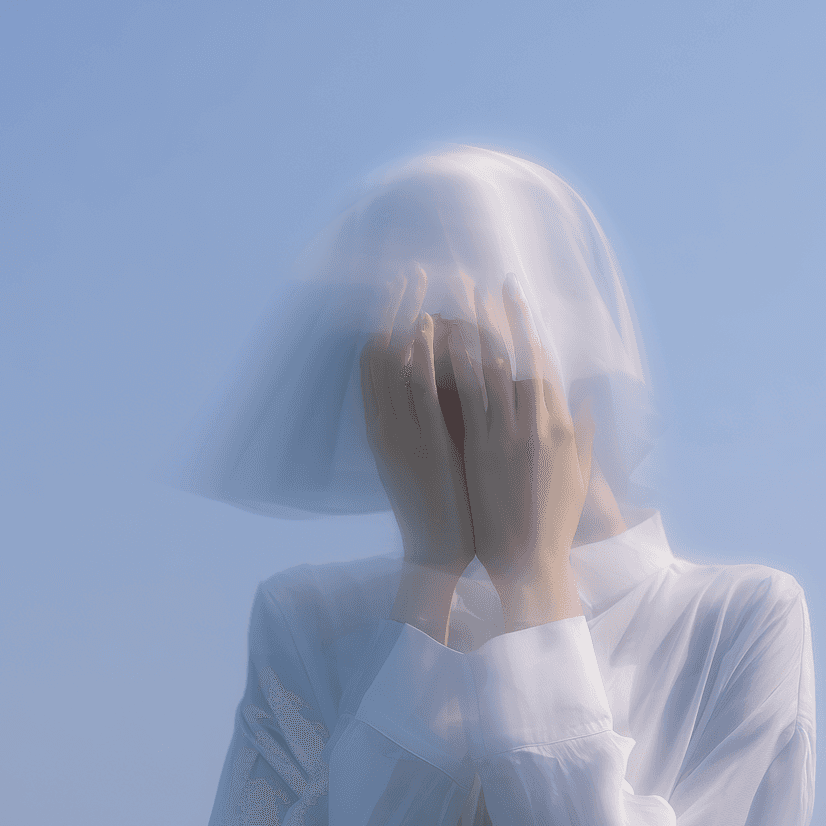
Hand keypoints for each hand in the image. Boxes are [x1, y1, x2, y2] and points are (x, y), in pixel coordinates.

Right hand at [359, 267, 474, 576]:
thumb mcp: (430, 459)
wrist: (438, 556)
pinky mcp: (422, 448)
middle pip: (380, 353)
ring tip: (419, 280)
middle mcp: (385, 426)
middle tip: (409, 269)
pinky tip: (431, 324)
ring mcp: (401, 435)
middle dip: (393, 308)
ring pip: (395, 363)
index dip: (388, 322)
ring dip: (406, 317)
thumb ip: (431, 421)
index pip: (378, 364)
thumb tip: (447, 384)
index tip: (403, 290)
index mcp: (385, 429)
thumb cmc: (444, 508)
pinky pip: (418, 392)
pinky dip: (421, 355)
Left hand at [447, 275, 594, 628]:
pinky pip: (472, 396)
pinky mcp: (487, 448)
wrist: (532, 563)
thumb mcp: (578, 476)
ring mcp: (513, 434)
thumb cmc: (552, 525)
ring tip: (466, 295)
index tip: (523, 307)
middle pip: (524, 356)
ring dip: (481, 326)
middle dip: (510, 316)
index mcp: (563, 429)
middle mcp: (541, 424)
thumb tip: (586, 402)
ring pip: (497, 367)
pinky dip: (463, 362)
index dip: (534, 333)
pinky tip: (450, 336)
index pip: (548, 368)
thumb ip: (583, 436)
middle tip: (496, 281)